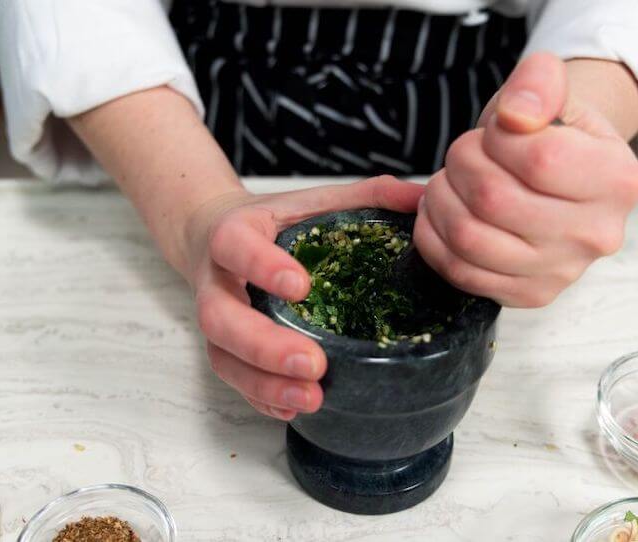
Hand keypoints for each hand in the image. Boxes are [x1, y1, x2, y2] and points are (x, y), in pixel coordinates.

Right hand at [186, 176, 423, 418]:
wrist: (214, 235)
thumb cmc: (273, 221)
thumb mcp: (314, 199)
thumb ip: (367, 195)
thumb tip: (423, 198)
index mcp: (235, 232)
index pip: (234, 245)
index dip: (260, 265)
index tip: (301, 286)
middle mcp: (218, 279)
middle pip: (221, 318)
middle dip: (264, 346)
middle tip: (312, 363)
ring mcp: (216, 317)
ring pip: (223, 357)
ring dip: (264, 382)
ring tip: (311, 397)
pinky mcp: (223, 347)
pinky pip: (232, 379)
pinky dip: (261, 397)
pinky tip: (293, 408)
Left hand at [413, 52, 637, 306]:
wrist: (557, 178)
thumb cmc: (548, 132)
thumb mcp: (550, 90)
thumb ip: (538, 82)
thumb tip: (515, 115)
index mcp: (618, 179)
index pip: (538, 159)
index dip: (496, 137)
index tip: (496, 131)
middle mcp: (596, 234)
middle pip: (493, 199)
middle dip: (460, 164)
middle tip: (464, 153)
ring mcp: (561, 272)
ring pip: (469, 238)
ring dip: (440, 200)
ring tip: (448, 181)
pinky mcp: (527, 295)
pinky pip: (459, 271)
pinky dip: (433, 236)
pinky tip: (439, 212)